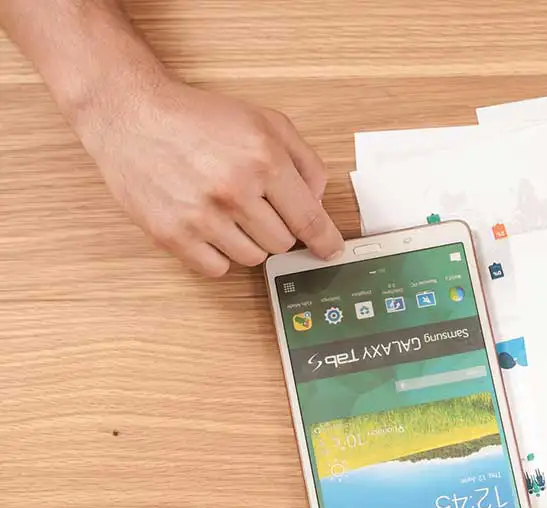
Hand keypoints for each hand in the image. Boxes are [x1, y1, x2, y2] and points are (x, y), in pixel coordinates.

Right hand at [74, 78, 343, 275]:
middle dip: (276, 227)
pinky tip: (208, 227)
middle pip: (282, 242)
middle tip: (253, 204)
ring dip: (247, 241)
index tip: (331, 252)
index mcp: (264, 160)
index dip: (325, 241)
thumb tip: (318, 201)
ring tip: (227, 210)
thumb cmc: (198, 118)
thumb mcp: (265, 122)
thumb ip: (304, 161)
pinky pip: (217, 269)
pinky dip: (218, 255)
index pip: (309, 219)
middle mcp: (235, 190)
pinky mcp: (172, 234)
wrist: (130, 114)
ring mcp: (202, 216)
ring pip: (253, 259)